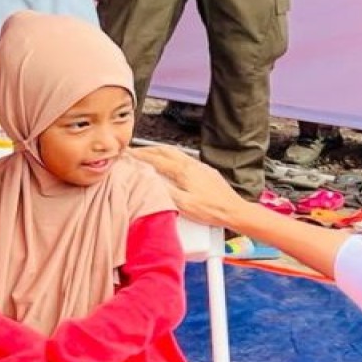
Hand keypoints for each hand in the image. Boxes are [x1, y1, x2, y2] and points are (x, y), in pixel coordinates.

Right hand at [131, 145, 251, 226]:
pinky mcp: (206, 171)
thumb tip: (150, 180)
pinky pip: (184, 158)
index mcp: (183, 171)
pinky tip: (171, 164)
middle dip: (147, 150)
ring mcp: (199, 166)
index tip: (127, 154)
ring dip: (159, 152)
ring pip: (175, 153)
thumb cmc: (212, 210)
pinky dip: (171, 158)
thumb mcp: (184, 205)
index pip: (156, 160)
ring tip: (149, 155)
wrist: (234, 211)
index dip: (139, 156)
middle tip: (135, 151)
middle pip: (165, 151)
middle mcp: (191, 164)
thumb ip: (166, 191)